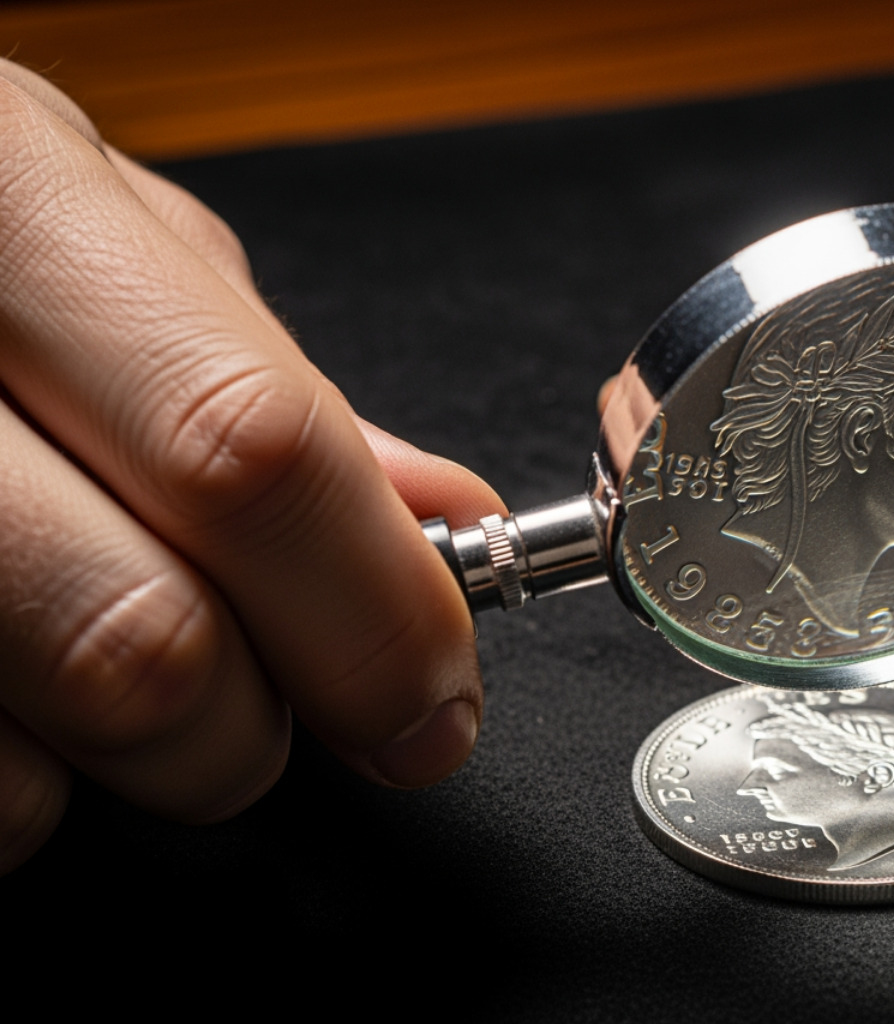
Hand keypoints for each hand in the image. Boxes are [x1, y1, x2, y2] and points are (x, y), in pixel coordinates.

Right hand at [0, 62, 501, 873]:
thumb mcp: (104, 243)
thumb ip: (268, 380)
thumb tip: (441, 515)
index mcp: (13, 216)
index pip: (245, 449)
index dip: (375, 605)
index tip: (433, 693)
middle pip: (146, 643)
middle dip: (256, 724)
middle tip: (272, 696)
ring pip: (31, 770)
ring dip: (130, 767)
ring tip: (110, 663)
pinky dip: (18, 790)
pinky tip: (9, 689)